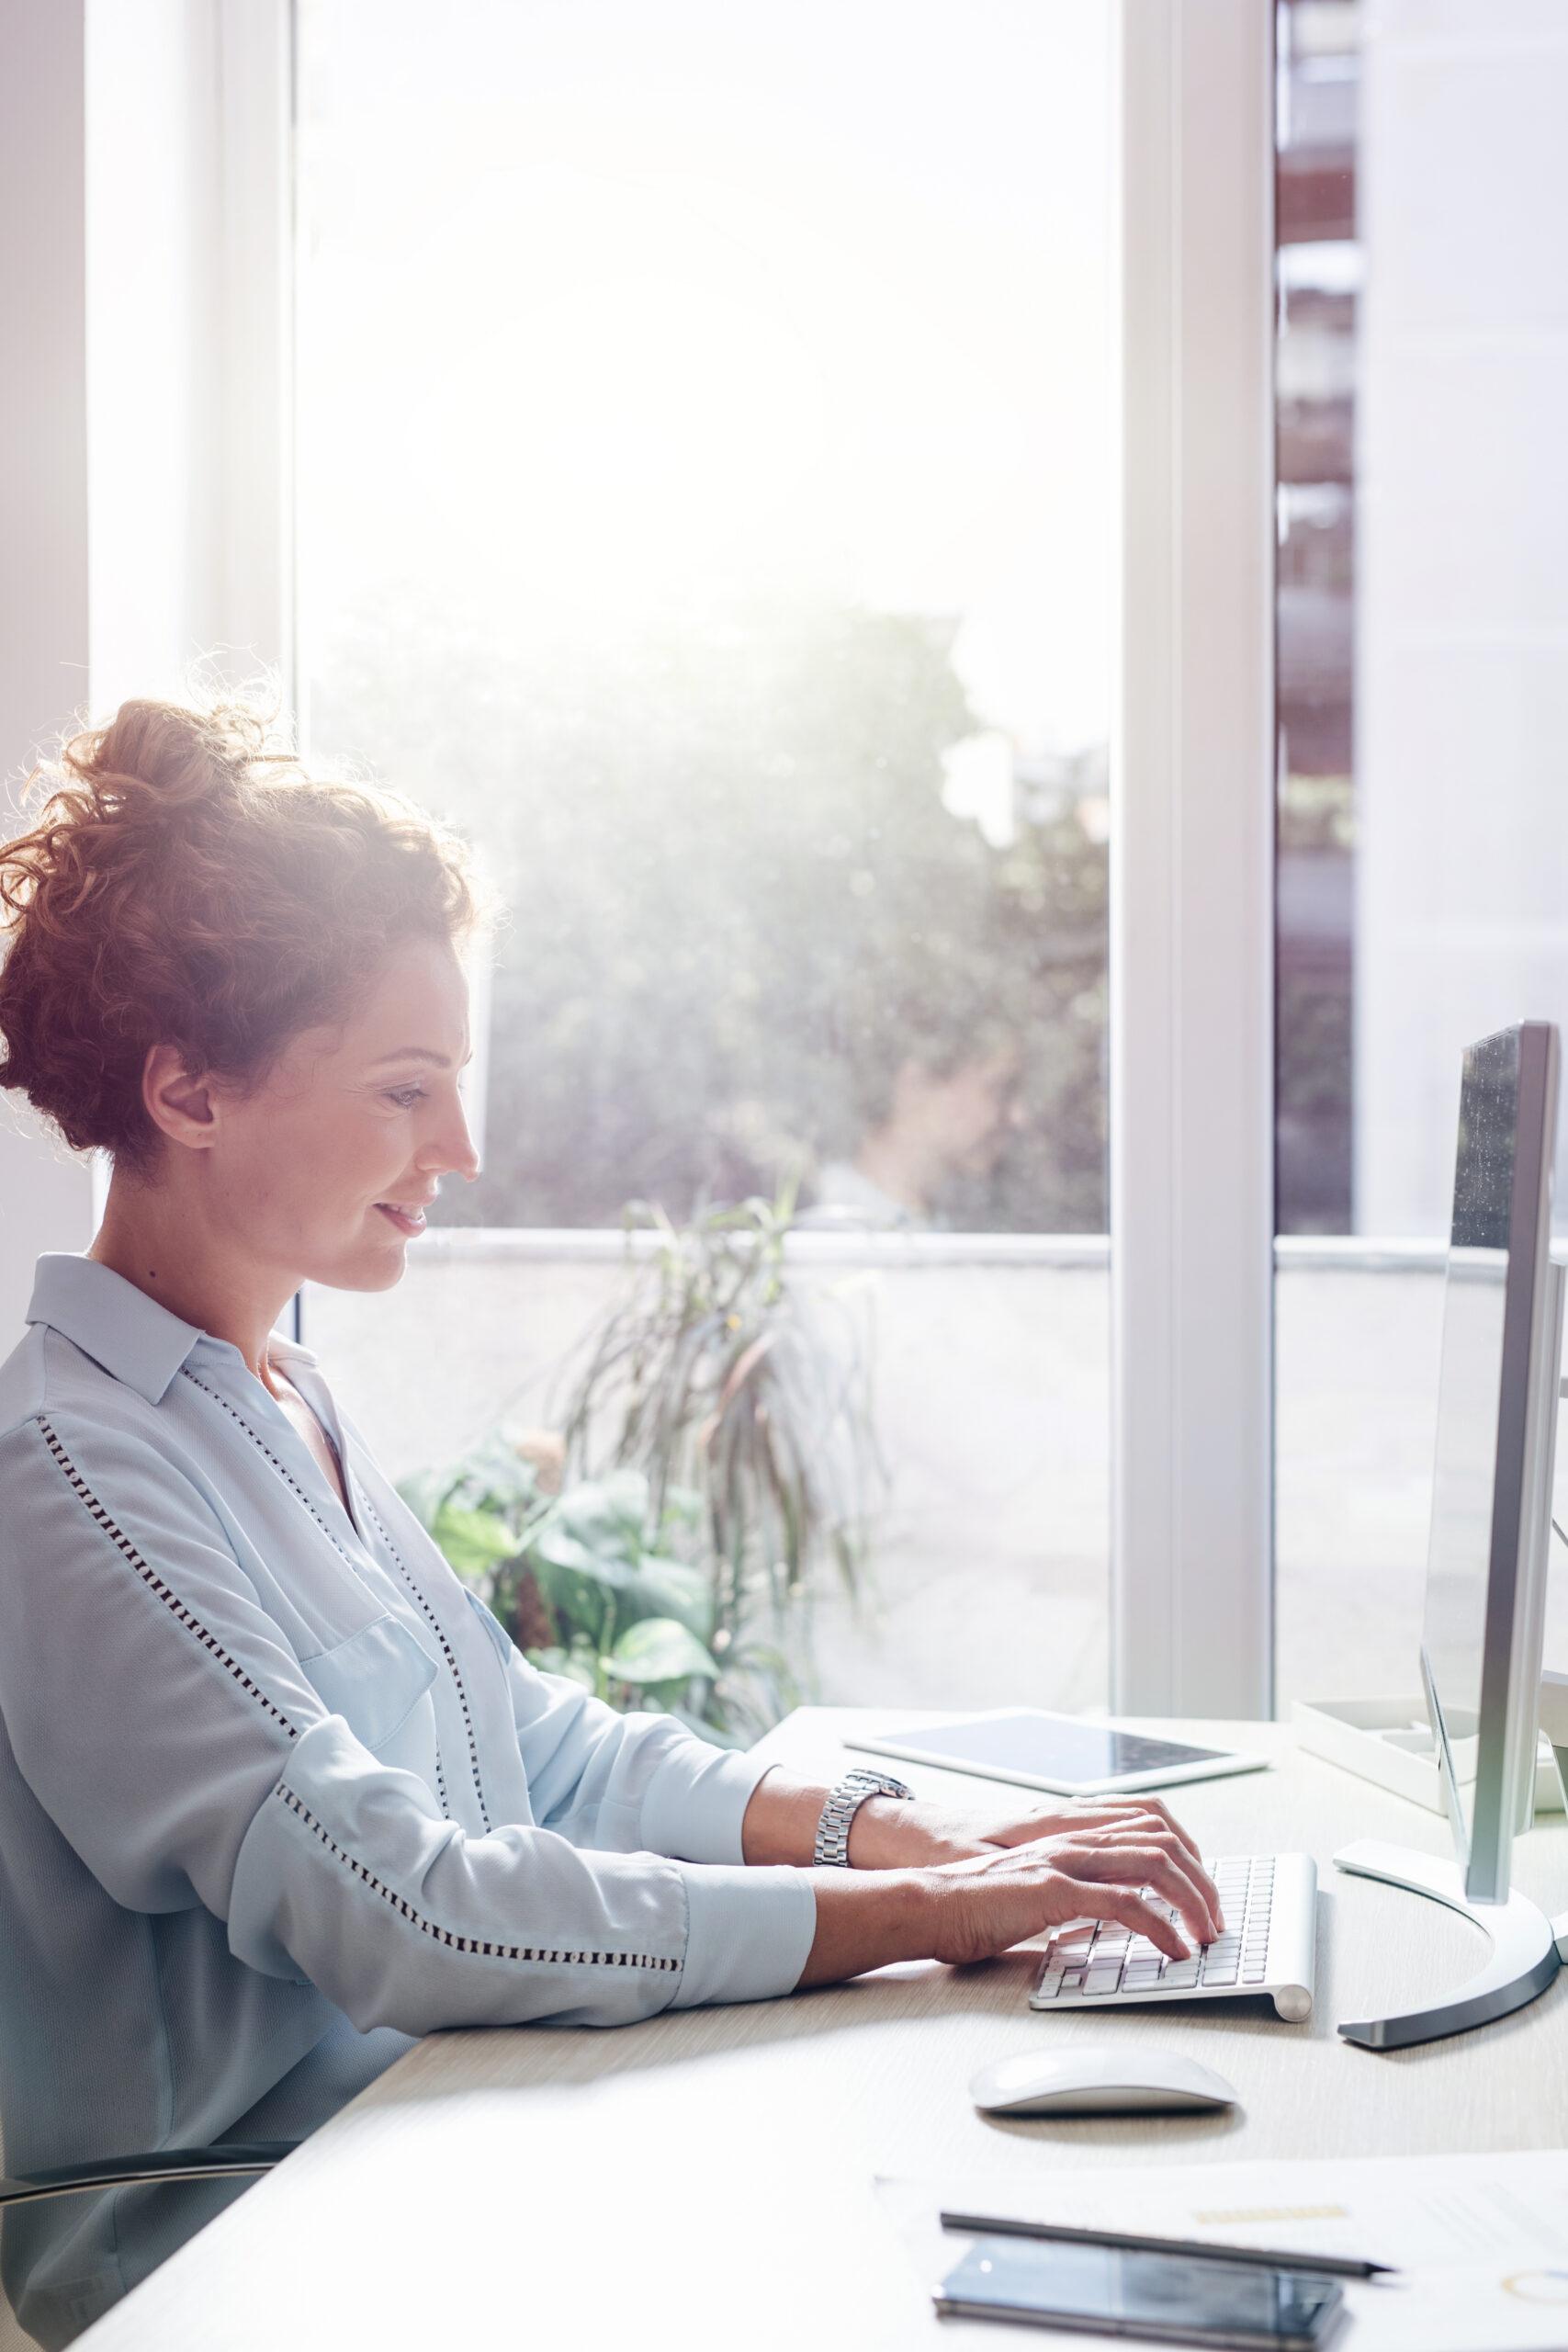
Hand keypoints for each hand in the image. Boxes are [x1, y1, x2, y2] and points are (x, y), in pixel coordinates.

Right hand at [920, 1820, 1221, 1963]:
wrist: (927, 1905)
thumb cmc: (972, 1908)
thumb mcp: (1035, 1898)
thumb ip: (1074, 1901)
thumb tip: (1111, 1925)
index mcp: (1070, 1840)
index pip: (1147, 1829)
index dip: (1186, 1860)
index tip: (1203, 1897)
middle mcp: (1073, 1842)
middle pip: (1163, 1842)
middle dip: (1202, 1882)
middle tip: (1216, 1921)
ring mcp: (1065, 1862)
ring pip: (1154, 1864)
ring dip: (1192, 1902)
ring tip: (1206, 1936)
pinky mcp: (1054, 1891)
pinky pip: (1126, 1904)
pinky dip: (1161, 1927)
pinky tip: (1173, 1950)